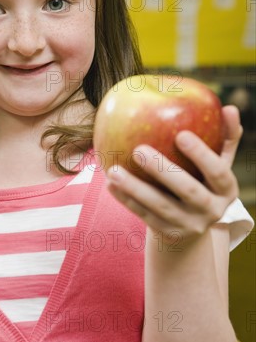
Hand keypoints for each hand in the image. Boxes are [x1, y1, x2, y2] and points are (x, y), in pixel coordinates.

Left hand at [106, 105, 241, 245]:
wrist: (192, 227)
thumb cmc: (203, 181)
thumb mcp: (217, 164)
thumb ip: (225, 137)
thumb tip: (230, 107)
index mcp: (227, 190)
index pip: (218, 172)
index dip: (202, 155)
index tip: (181, 134)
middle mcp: (212, 211)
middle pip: (188, 190)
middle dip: (162, 170)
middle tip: (138, 150)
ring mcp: (189, 225)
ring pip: (160, 206)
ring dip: (135, 188)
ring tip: (114, 170)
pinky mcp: (168, 234)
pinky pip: (144, 215)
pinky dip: (126, 199)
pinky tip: (110, 183)